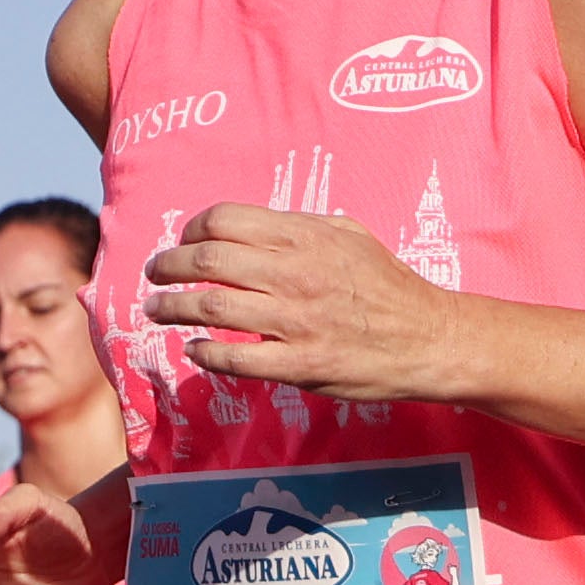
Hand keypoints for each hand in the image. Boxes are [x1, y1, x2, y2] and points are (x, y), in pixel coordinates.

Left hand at [141, 203, 471, 404]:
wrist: (429, 338)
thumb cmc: (388, 286)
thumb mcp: (349, 235)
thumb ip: (300, 228)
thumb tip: (252, 229)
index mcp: (305, 237)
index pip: (225, 220)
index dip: (192, 229)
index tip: (183, 242)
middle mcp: (295, 274)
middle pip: (208, 260)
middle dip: (169, 266)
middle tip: (154, 274)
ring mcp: (295, 321)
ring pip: (212, 307)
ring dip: (172, 308)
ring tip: (155, 309)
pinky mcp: (300, 364)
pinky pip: (235, 358)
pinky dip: (204, 352)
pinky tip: (194, 349)